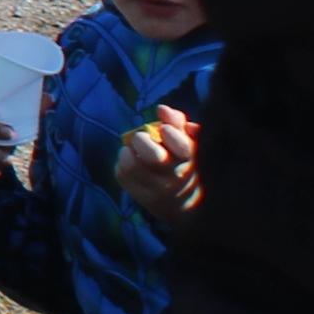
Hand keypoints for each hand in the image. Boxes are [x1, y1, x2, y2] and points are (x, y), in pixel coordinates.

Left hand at [116, 106, 201, 224]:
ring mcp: (158, 189)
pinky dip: (122, 162)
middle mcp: (176, 177)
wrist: (184, 203)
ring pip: (133, 165)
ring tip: (131, 149)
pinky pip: (122, 174)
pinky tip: (130, 160)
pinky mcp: (141, 196)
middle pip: (154, 157)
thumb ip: (178, 123)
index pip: (182, 147)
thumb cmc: (183, 163)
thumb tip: (162, 110)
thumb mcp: (188, 143)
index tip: (164, 129)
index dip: (170, 132)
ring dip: (127, 151)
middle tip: (141, 137)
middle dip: (142, 140)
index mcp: (191, 161)